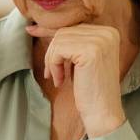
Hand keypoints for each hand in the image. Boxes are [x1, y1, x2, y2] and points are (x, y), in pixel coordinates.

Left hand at [26, 23, 125, 138]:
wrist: (102, 113)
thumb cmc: (90, 89)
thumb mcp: (80, 59)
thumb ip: (69, 41)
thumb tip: (34, 26)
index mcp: (109, 32)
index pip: (72, 26)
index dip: (51, 33)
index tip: (30, 31)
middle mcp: (107, 33)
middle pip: (64, 32)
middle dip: (52, 53)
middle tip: (52, 74)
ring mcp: (100, 41)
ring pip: (59, 40)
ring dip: (53, 61)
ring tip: (59, 78)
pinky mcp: (90, 51)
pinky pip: (59, 50)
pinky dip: (54, 66)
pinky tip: (61, 80)